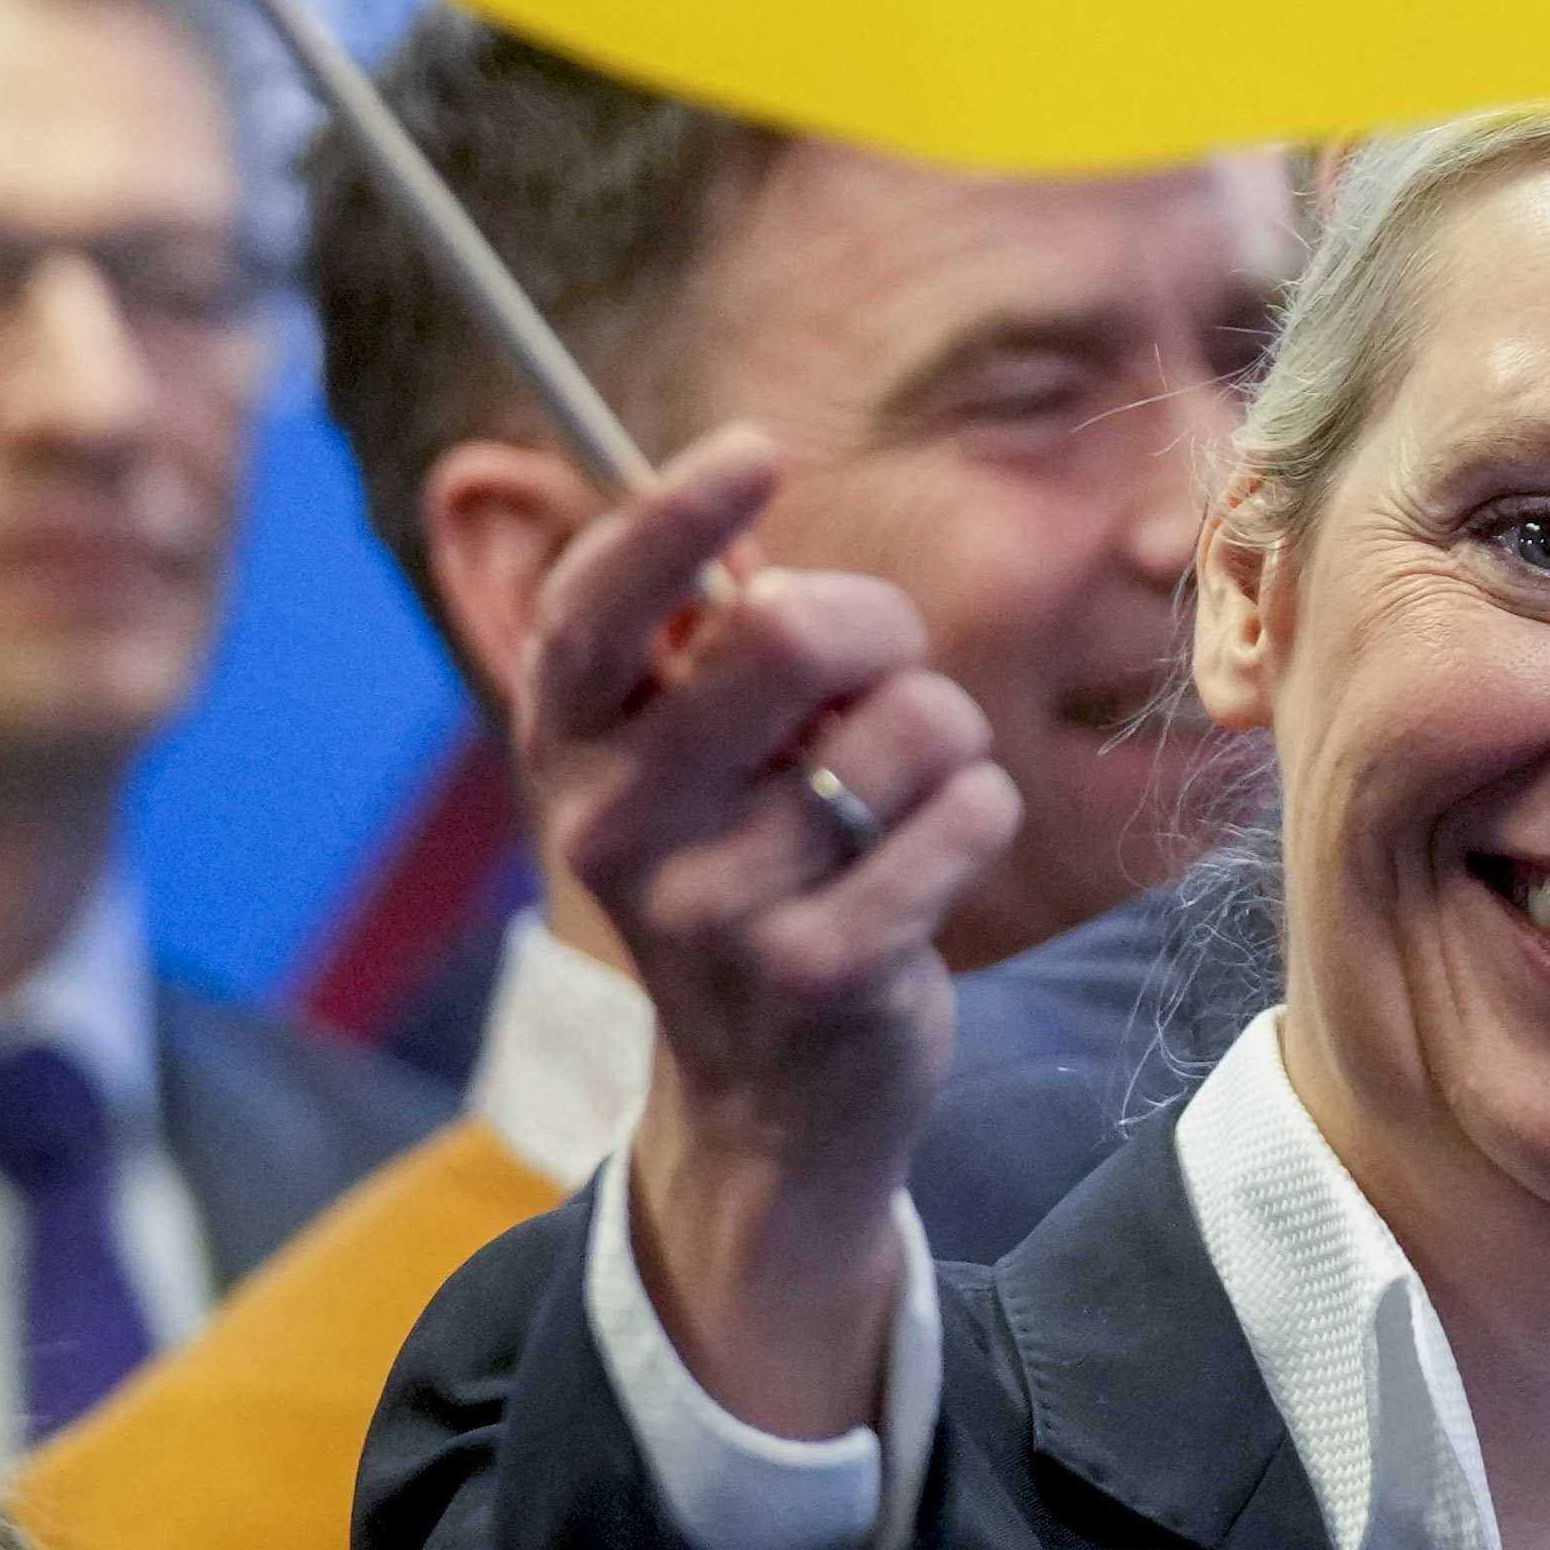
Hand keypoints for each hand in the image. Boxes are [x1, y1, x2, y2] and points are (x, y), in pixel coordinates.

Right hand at [516, 423, 1020, 1434]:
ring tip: (896, 798)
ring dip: (942, 737)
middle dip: (880, 627)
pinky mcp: (820, 972)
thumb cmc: (747, 864)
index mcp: (570, 748)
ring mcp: (714, 908)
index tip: (754, 450)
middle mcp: (618, 825)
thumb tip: (732, 486)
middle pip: (791, 629)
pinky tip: (930, 860)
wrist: (770, 1098)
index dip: (673, 515)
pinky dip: (979, 812)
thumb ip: (701, 637)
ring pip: (913, 720)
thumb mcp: (684, 757)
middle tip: (879, 676)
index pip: (595, 605)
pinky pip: (968, 812)